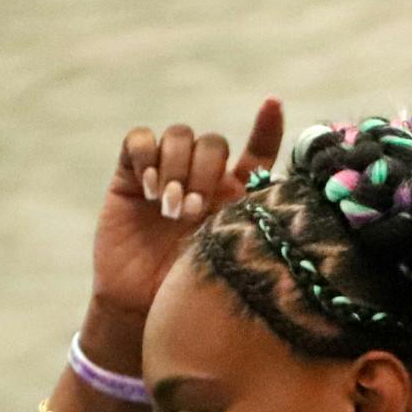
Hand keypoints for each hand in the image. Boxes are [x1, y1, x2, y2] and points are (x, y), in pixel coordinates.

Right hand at [88, 98, 286, 336]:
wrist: (145, 306)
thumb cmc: (194, 289)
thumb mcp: (232, 250)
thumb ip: (251, 214)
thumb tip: (281, 186)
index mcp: (235, 195)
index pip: (256, 151)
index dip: (266, 128)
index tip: (273, 104)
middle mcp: (203, 179)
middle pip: (212, 143)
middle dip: (204, 172)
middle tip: (192, 211)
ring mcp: (166, 174)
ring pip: (179, 136)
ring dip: (176, 168)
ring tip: (169, 209)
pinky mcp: (130, 176)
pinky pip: (138, 140)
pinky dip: (146, 155)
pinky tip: (148, 188)